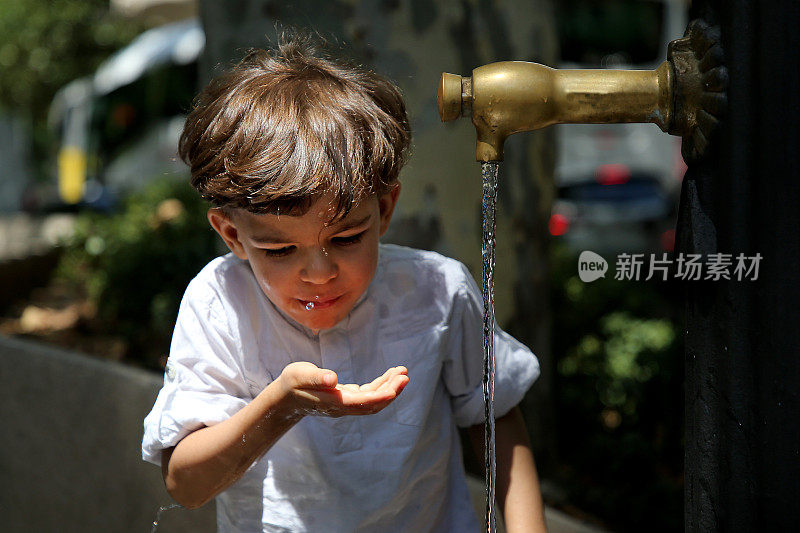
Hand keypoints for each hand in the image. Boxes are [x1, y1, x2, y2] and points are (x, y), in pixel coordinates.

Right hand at [277, 362, 408, 417]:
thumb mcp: (300, 375)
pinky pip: (368, 394)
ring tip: (402, 372)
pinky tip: (389, 376)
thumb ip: (317, 377)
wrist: (285, 397)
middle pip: (373, 403)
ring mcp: (346, 404)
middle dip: (391, 390)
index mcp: (335, 402)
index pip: (363, 402)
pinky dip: (380, 386)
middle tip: (405, 375)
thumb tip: (333, 379)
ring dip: (389, 388)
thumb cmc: (292, 383)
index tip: (396, 386)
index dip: (381, 395)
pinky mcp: (347, 398)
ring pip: (373, 400)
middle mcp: (343, 406)